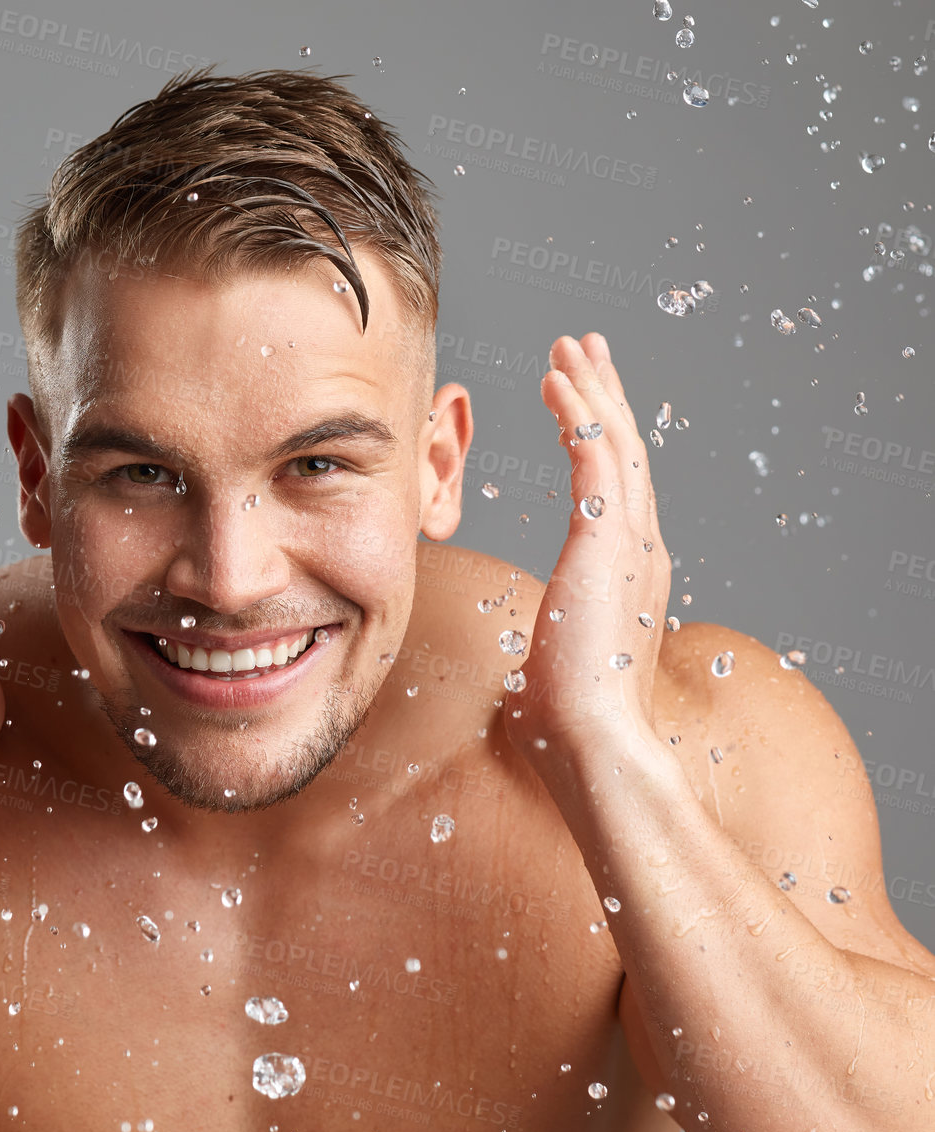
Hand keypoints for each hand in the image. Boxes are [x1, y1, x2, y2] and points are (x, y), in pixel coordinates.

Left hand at [503, 332, 670, 770]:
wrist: (594, 742)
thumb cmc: (570, 723)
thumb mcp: (560, 668)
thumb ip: (553, 648)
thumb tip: (532, 669)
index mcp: (632, 578)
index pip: (621, 492)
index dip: (603, 440)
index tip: (583, 405)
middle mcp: (643, 551)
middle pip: (627, 452)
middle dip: (604, 395)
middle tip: (584, 349)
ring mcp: (633, 544)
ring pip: (617, 442)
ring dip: (590, 389)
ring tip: (566, 346)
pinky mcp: (608, 542)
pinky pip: (597, 456)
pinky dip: (578, 411)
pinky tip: (556, 380)